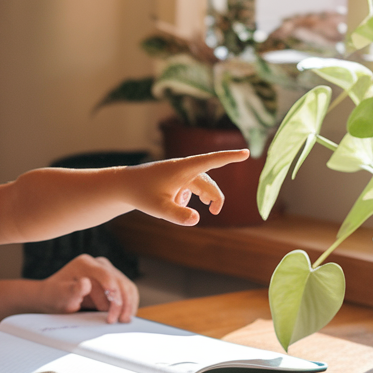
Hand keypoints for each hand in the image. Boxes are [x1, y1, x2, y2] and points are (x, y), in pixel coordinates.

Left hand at [40, 254, 138, 322]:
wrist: (55, 296)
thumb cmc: (57, 296)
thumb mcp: (62, 295)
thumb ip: (74, 290)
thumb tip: (86, 283)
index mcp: (85, 263)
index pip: (106, 276)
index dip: (114, 293)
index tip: (114, 311)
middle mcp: (99, 264)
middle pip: (120, 281)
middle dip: (123, 303)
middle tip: (120, 320)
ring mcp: (108, 271)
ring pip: (127, 286)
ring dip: (129, 304)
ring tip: (124, 320)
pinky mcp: (113, 280)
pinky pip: (127, 291)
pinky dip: (129, 303)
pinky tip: (125, 315)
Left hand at [128, 150, 248, 224]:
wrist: (124, 185)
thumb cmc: (141, 194)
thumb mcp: (158, 208)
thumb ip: (178, 215)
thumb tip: (197, 219)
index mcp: (184, 168)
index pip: (212, 160)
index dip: (230, 157)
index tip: (247, 153)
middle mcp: (185, 168)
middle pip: (209, 182)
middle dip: (215, 197)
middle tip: (214, 212)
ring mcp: (181, 173)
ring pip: (202, 185)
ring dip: (204, 198)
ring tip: (205, 211)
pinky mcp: (176, 178)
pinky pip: (191, 188)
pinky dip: (190, 198)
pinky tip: (177, 203)